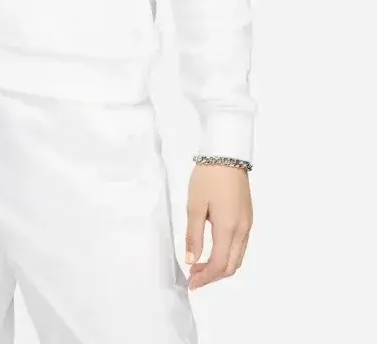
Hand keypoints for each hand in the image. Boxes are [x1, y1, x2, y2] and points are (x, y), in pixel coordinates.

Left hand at [185, 163, 252, 288]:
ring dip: (220, 266)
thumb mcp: (194, 206)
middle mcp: (242, 231)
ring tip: (199, 266)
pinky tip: (213, 251)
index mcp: (228, 229)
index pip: (219, 264)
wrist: (227, 155)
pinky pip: (240, 246)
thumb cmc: (208, 178)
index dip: (205, 278)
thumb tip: (191, 260)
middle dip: (212, 276)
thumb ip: (193, 235)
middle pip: (231, 266)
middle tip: (193, 277)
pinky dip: (227, 255)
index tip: (191, 283)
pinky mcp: (247, 218)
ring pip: (237, 257)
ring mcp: (247, 225)